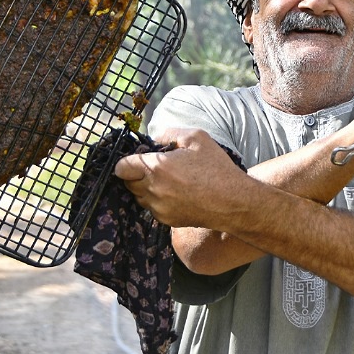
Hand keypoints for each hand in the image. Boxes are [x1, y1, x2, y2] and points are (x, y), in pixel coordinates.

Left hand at [114, 127, 249, 227]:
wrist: (232, 202)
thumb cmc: (215, 168)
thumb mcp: (196, 138)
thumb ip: (169, 134)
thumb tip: (155, 141)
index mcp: (156, 168)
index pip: (121, 168)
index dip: (127, 161)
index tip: (138, 159)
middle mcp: (153, 190)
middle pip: (128, 183)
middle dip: (136, 174)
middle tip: (156, 168)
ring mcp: (158, 208)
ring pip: (139, 197)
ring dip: (146, 188)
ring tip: (168, 181)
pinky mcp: (166, 220)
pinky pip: (153, 208)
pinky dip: (158, 201)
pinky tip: (177, 194)